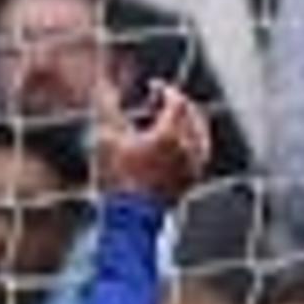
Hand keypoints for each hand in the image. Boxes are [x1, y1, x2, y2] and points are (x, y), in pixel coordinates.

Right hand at [93, 81, 211, 208]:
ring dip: (186, 121)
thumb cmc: (116, 179)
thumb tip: (104, 86)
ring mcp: (195, 162)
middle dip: (177, 103)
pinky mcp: (194, 176)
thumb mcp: (107, 140)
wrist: (129, 217)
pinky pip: (200, 149)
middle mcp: (189, 145)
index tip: (152, 87)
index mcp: (170, 133)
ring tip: (167, 122)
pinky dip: (189, 140)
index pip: (176, 100)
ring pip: (199, 131)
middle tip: (160, 102)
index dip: (164, 90)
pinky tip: (174, 143)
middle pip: (192, 113)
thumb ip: (108, 109)